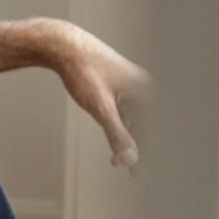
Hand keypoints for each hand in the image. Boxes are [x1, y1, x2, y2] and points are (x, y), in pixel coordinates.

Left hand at [47, 20, 149, 172]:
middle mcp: (143, 86)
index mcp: (145, 90)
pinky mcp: (118, 84)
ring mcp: (131, 84)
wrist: (64, 45)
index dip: (149, 151)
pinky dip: (123, 127)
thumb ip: (117, 135)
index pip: (154, 128)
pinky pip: (128, 111)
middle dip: (142, 147)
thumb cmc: (83, 72)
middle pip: (148, 124)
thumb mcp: (101, 108)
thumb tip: (130, 160)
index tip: (140, 172)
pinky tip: (114, 140)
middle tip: (135, 173)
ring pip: (137, 118)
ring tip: (120, 162)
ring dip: (131, 139)